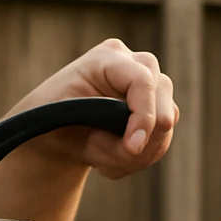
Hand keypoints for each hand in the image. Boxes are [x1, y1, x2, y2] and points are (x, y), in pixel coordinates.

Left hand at [7, 38, 177, 179]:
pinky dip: (140, 158)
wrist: (57, 130)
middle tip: (107, 162)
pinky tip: (114, 160)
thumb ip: (101, 135)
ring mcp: (151, 85)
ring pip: (165, 125)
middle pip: (162, 103)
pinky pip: (162, 139)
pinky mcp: (158, 107)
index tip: (132, 149)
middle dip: (140, 141)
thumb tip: (135, 147)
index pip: (142, 81)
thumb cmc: (54, 121)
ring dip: (138, 155)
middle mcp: (136, 64)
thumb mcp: (68, 126)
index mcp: (106, 58)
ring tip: (105, 162)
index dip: (143, 117)